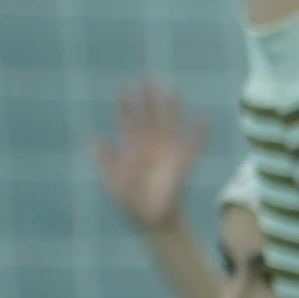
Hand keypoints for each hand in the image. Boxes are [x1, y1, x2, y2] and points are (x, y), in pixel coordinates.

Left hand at [91, 82, 207, 233]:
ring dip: (171, 107)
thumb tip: (95, 138)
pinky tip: (204, 119)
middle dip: (149, 98)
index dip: (126, 106)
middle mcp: (151, 147)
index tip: (124, 87)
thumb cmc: (130, 203)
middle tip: (147, 76)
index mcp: (132, 149)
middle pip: (151, 117)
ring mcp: (168, 154)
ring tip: (172, 88)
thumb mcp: (112, 181)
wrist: (151, 221)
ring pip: (170, 125)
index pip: (129, 122)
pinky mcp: (183, 165)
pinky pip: (194, 146)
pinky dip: (200, 133)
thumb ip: (106, 159)